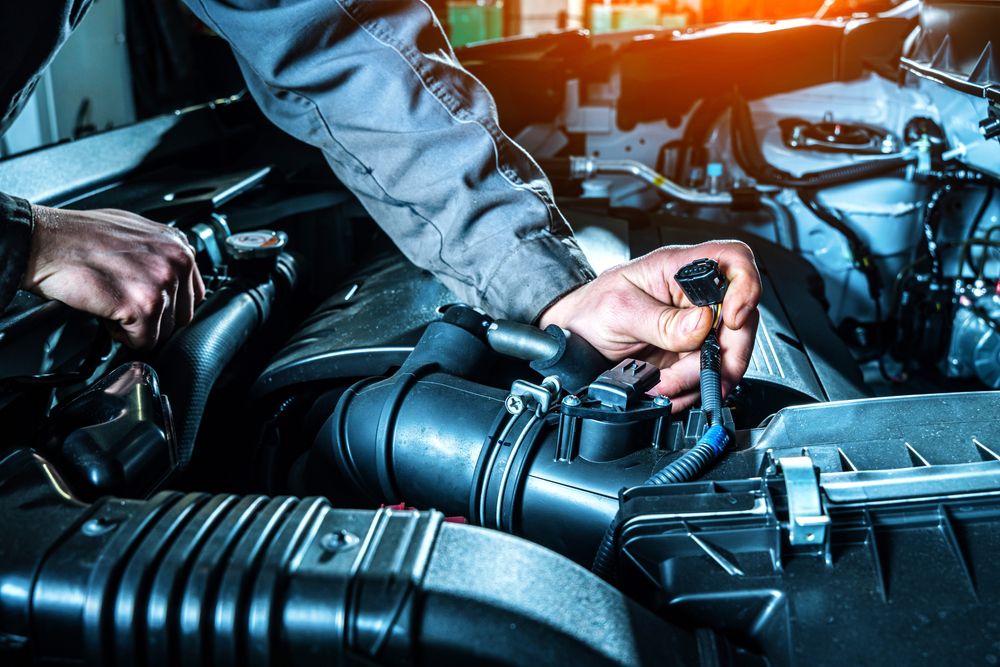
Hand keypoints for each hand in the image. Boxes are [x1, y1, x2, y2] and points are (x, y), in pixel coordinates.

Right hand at [22, 205, 205, 348]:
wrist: (43, 241)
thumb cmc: (78, 235)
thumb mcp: (133, 232)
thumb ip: (159, 253)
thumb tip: (169, 275)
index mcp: (177, 244)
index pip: (193, 293)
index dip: (168, 305)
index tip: (149, 305)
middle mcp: (177, 261)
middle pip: (182, 315)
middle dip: (154, 319)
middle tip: (126, 307)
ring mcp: (162, 283)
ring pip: (164, 330)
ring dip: (136, 327)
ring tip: (113, 306)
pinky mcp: (144, 305)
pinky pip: (145, 340)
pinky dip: (124, 337)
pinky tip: (108, 316)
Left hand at [540, 241, 760, 410]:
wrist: (574, 336)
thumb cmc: (590, 308)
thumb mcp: (618, 311)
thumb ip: (660, 321)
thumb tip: (701, 324)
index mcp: (680, 268)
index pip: (733, 261)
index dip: (746, 287)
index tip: (733, 318)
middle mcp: (694, 295)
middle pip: (741, 317)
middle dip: (725, 353)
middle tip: (703, 374)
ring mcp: (695, 327)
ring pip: (726, 354)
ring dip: (702, 378)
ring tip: (667, 386)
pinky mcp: (688, 354)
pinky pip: (707, 375)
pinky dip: (692, 390)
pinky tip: (669, 391)